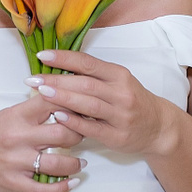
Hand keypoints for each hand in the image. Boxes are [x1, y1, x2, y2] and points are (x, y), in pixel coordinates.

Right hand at [0, 95, 85, 191]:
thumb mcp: (10, 114)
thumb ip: (35, 109)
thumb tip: (66, 101)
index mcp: (17, 115)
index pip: (52, 102)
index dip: (73, 104)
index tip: (85, 108)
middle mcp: (18, 137)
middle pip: (62, 134)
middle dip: (79, 135)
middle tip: (84, 136)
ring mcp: (16, 162)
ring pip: (58, 163)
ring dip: (75, 164)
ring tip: (81, 163)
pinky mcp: (13, 183)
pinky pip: (44, 189)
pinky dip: (63, 188)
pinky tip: (71, 183)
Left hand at [29, 49, 180, 157]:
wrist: (159, 127)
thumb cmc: (131, 101)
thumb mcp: (118, 82)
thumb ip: (93, 76)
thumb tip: (57, 68)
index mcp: (119, 75)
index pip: (88, 63)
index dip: (64, 58)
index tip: (42, 56)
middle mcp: (121, 93)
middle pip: (85, 83)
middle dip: (56, 79)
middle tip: (32, 78)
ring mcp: (121, 115)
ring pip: (88, 104)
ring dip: (63, 98)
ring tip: (40, 92)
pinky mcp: (117, 136)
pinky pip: (92, 128)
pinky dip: (73, 121)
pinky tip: (57, 116)